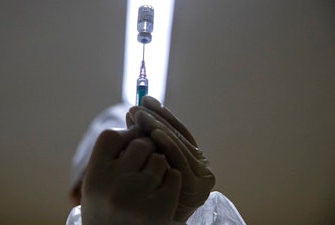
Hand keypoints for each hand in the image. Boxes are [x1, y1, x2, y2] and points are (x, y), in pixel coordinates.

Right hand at [81, 127, 181, 224]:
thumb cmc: (109, 208)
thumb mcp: (100, 182)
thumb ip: (113, 152)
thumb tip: (136, 115)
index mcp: (94, 176)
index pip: (111, 137)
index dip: (126, 135)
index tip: (133, 139)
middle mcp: (113, 186)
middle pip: (141, 143)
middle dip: (147, 147)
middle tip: (144, 161)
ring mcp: (138, 198)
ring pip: (160, 157)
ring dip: (159, 164)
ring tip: (149, 182)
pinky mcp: (160, 209)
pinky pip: (174, 175)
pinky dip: (171, 180)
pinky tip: (160, 193)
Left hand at [127, 96, 215, 222]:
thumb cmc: (149, 197)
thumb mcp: (150, 166)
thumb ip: (149, 143)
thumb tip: (134, 113)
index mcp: (192, 159)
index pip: (177, 130)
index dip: (161, 113)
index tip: (146, 99)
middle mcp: (201, 166)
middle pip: (177, 135)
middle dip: (156, 118)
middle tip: (138, 106)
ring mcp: (201, 176)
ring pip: (177, 144)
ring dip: (158, 127)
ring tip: (140, 115)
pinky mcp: (196, 186)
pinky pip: (178, 160)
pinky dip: (167, 144)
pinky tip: (154, 134)